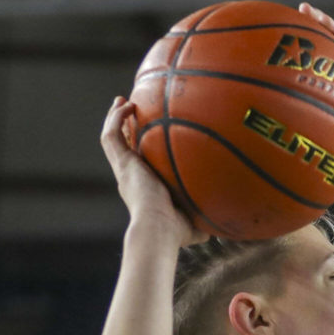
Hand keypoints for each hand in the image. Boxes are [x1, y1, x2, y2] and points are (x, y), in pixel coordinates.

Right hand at [100, 97, 207, 246]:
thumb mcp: (195, 226)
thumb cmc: (177, 233)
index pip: (140, 163)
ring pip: (112, 139)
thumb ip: (205, 222)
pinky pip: (112, 136)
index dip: (141, 148)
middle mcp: (131, 177)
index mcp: (144, 188)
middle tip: (130, 109)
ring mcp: (125, 170)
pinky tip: (127, 105)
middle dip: (125, 128)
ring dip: (115, 118)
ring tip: (122, 101)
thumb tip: (221, 229)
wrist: (159, 229)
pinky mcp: (122, 164)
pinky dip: (116, 119)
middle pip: (123, 148)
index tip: (149, 135)